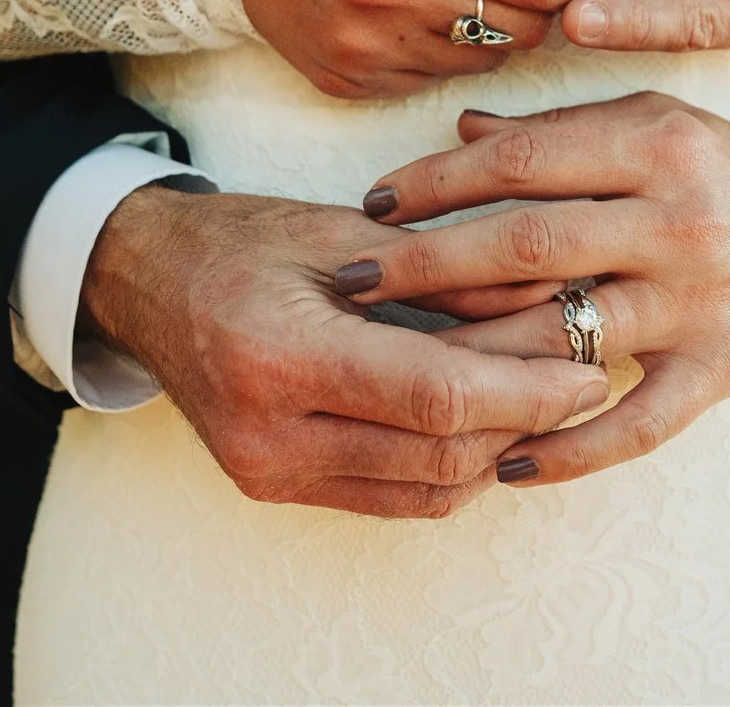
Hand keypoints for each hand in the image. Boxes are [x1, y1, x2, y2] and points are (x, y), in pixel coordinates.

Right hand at [82, 183, 609, 516]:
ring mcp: (269, 472)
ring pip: (429, 489)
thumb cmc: (238, 240)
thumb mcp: (343, 230)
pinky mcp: (276, 487)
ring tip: (543, 386)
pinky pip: (396, 498)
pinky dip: (455, 464)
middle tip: (583, 364)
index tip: (587, 365)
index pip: (435, 396)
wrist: (142, 282)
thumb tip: (548, 298)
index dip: (526, 389)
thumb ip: (443, 271)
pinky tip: (489, 414)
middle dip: (527, 414)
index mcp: (279, 354)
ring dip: (500, 443)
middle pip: (441, 452)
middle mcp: (269, 432)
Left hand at [339, 94, 729, 485]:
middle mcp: (675, 221)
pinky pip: (636, 425)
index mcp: (654, 144)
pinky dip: (569, 450)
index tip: (372, 204)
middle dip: (426, 263)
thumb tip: (462, 131)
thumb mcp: (654, 122)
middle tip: (351, 279)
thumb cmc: (727, 169)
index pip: (523, 160)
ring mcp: (697, 302)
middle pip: (528, 242)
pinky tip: (503, 462)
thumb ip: (561, 130)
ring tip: (398, 367)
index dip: (437, 180)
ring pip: (567, 332)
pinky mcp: (717, 372)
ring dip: (473, 355)